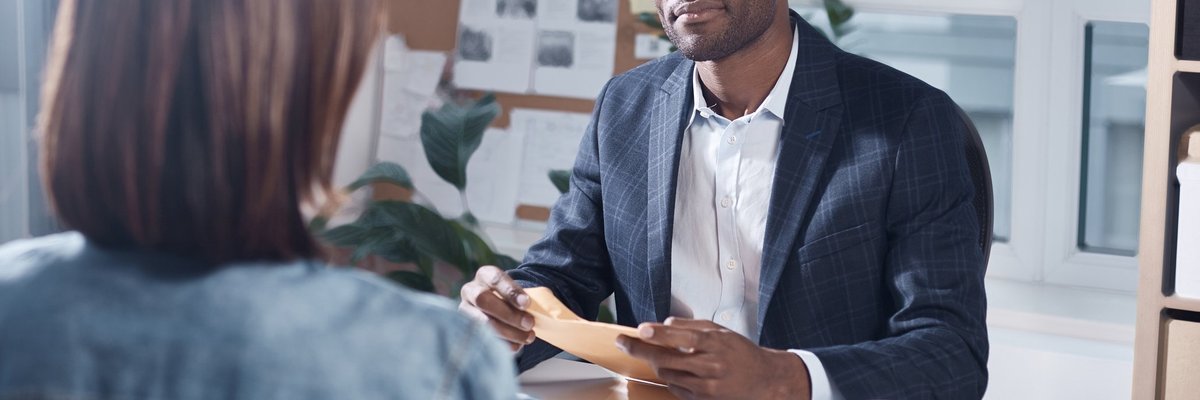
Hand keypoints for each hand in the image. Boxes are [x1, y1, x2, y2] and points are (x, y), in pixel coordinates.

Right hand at [458, 266, 535, 351]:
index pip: (495, 279)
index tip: (527, 304)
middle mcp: (470, 291)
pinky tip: (517, 346)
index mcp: (485, 275)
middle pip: (483, 300)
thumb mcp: (517, 294)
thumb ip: (523, 300)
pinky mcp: (465, 329)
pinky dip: (502, 344)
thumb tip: (535, 314)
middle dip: (508, 314)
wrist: (499, 312)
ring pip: (481, 322)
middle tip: (529, 323)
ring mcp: (465, 311)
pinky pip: (481, 338)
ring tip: (528, 337)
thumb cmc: (512, 301)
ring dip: (507, 332)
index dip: (511, 291)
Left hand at [615, 318, 810, 399]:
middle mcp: (711, 365)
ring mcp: (707, 385)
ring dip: (655, 362)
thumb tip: (664, 324)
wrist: (764, 380)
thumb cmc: (741, 352)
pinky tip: (674, 369)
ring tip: (651, 352)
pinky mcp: (703, 398)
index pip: (682, 337)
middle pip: (667, 358)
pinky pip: (675, 387)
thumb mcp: (721, 331)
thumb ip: (692, 326)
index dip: (659, 334)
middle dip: (641, 350)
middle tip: (623, 342)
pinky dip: (669, 377)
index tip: (641, 330)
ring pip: (667, 374)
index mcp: (715, 343)